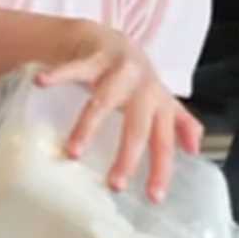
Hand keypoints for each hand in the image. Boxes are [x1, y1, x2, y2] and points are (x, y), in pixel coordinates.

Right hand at [43, 23, 203, 201]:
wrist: (112, 40)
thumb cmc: (136, 81)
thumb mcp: (160, 101)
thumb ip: (180, 124)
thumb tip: (196, 150)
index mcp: (159, 104)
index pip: (163, 141)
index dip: (161, 169)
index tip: (153, 197)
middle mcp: (143, 87)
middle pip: (137, 124)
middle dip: (127, 155)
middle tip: (114, 184)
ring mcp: (118, 70)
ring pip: (104, 98)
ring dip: (89, 125)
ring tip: (73, 152)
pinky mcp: (94, 56)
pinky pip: (76, 67)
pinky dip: (59, 74)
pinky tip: (42, 82)